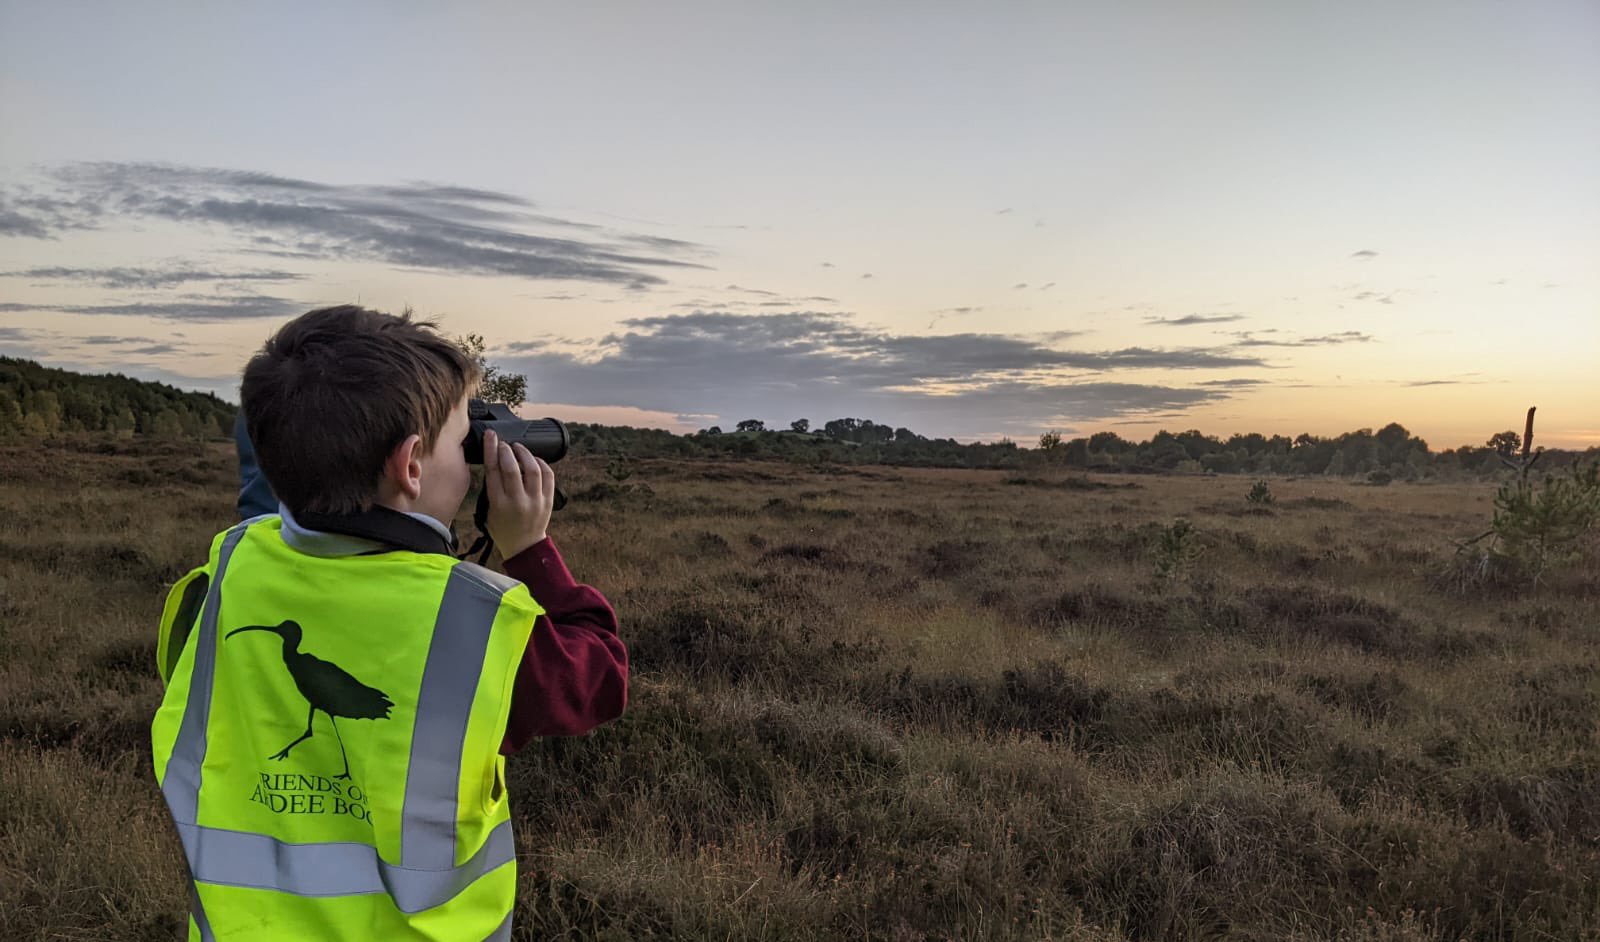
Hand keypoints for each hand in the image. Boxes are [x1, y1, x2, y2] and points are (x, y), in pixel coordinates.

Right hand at [482, 428, 554, 559]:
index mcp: (499, 504)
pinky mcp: (548, 501)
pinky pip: (548, 475)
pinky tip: (534, 459)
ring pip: (533, 469)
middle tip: (503, 443)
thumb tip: (494, 459)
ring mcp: (535, 501)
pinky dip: (541, 463)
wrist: (524, 546)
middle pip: (512, 468)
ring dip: (524, 453)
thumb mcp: (489, 510)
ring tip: (518, 448)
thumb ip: (491, 487)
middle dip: (506, 450)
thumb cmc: (503, 528)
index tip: (490, 436)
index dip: (491, 450)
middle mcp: (517, 502)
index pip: (493, 471)